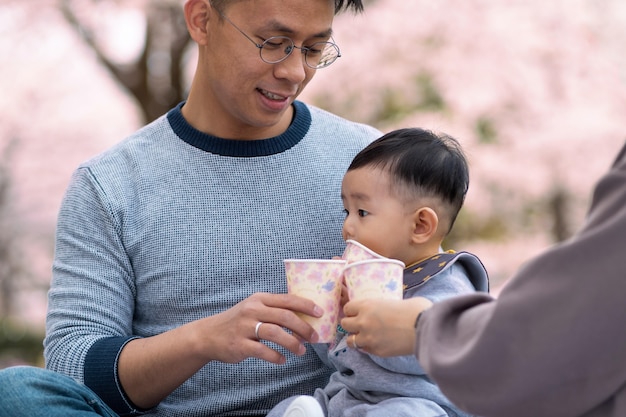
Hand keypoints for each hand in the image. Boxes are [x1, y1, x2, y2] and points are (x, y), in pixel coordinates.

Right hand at [198, 292, 322, 364]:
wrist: (209, 335)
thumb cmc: (238, 321)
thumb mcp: (254, 308)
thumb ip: (274, 310)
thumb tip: (304, 318)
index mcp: (260, 299)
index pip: (287, 299)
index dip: (306, 305)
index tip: (320, 313)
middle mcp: (253, 310)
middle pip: (284, 316)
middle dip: (303, 327)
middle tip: (314, 338)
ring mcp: (245, 327)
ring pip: (275, 333)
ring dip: (292, 343)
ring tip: (301, 351)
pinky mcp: (240, 345)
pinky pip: (263, 351)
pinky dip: (276, 356)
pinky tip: (283, 360)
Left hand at [341, 297, 431, 356]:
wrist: (424, 329)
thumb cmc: (415, 310)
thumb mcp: (396, 300)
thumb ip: (385, 305)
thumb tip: (390, 307)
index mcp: (367, 305)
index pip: (347, 308)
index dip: (352, 311)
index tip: (357, 312)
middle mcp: (363, 322)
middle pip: (344, 324)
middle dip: (351, 324)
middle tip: (360, 325)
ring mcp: (368, 338)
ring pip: (350, 341)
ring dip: (356, 338)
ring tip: (365, 337)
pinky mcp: (376, 351)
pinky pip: (363, 350)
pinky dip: (367, 347)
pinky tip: (375, 344)